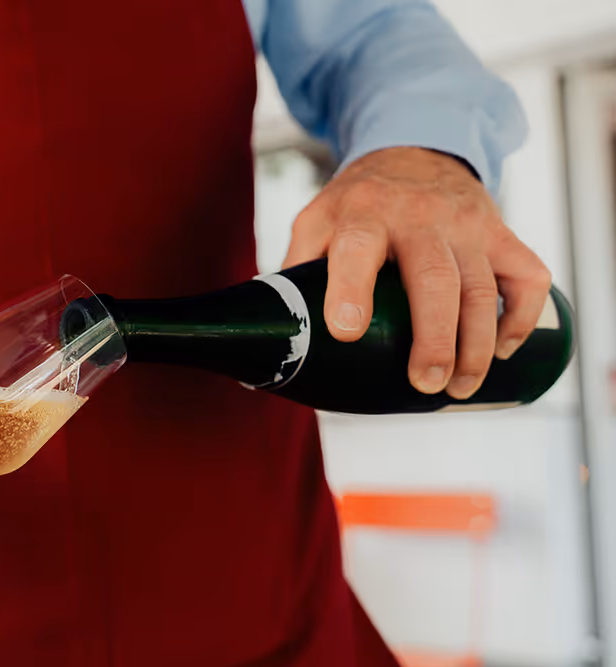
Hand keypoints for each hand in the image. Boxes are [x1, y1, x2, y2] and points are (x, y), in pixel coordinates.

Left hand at [283, 147, 551, 398]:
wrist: (414, 150)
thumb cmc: (357, 202)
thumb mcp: (314, 222)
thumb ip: (294, 270)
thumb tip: (268, 333)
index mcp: (361, 214)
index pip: (355, 250)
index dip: (350, 289)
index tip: (347, 331)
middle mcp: (418, 216)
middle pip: (433, 278)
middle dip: (433, 337)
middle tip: (425, 383)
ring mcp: (465, 224)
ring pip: (481, 286)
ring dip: (475, 344)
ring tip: (458, 387)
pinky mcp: (500, 232)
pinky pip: (526, 276)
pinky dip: (521, 318)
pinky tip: (502, 351)